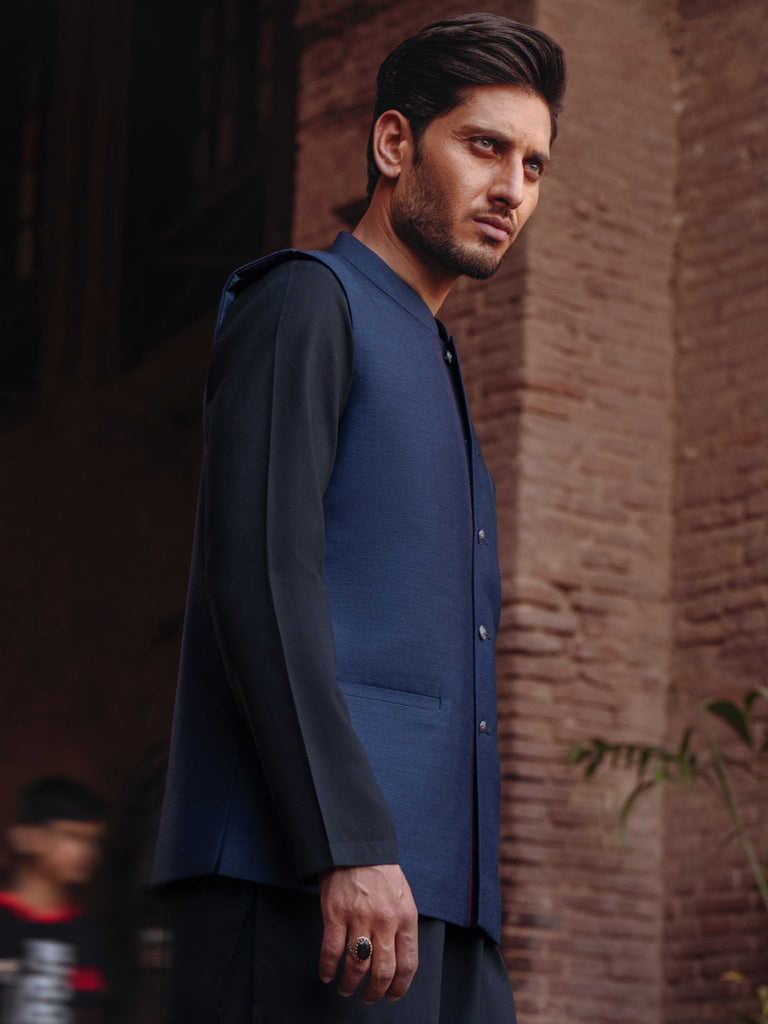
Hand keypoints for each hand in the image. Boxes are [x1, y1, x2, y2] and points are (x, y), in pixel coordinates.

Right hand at [318, 863, 418, 1003]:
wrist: (356, 844)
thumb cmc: (380, 870)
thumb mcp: (402, 896)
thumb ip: (402, 925)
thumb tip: (399, 957)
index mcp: (405, 917)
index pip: (407, 964)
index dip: (399, 987)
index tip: (391, 996)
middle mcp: (385, 921)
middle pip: (383, 972)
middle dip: (374, 992)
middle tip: (367, 998)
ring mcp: (359, 918)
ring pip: (357, 966)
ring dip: (350, 985)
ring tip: (345, 989)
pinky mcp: (335, 914)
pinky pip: (332, 952)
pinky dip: (328, 969)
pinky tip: (327, 975)